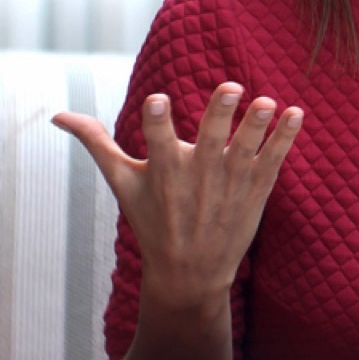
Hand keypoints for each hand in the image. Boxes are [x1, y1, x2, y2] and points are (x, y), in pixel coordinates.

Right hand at [52, 82, 303, 313]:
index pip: (158, 141)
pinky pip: (274, 160)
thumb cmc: (152, 220)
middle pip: (211, 140)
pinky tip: (297, 113)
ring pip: (247, 149)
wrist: (190, 272)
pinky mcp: (256, 190)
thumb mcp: (122, 184)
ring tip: (269, 101)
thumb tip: (59, 114)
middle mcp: (198, 176)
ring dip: (258, 125)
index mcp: (163, 172)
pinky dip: (286, 139)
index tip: (157, 99)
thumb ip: (97, 144)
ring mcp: (230, 183)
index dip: (157, 122)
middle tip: (231, 86)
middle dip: (220, 115)